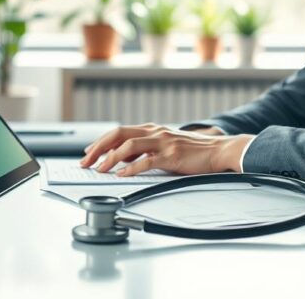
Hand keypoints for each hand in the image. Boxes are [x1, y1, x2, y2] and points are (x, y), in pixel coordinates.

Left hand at [79, 123, 252, 176]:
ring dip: (110, 158)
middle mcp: (154, 132)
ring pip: (128, 146)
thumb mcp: (165, 145)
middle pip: (118, 134)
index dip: (100, 141)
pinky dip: (131, 168)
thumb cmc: (193, 151)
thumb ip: (146, 149)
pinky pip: (146, 161)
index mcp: (152, 129)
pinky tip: (122, 175)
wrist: (218, 150)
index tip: (88, 152)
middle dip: (98, 148)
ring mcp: (162, 142)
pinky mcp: (171, 155)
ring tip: (100, 169)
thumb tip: (123, 159)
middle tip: (86, 161)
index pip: (119, 132)